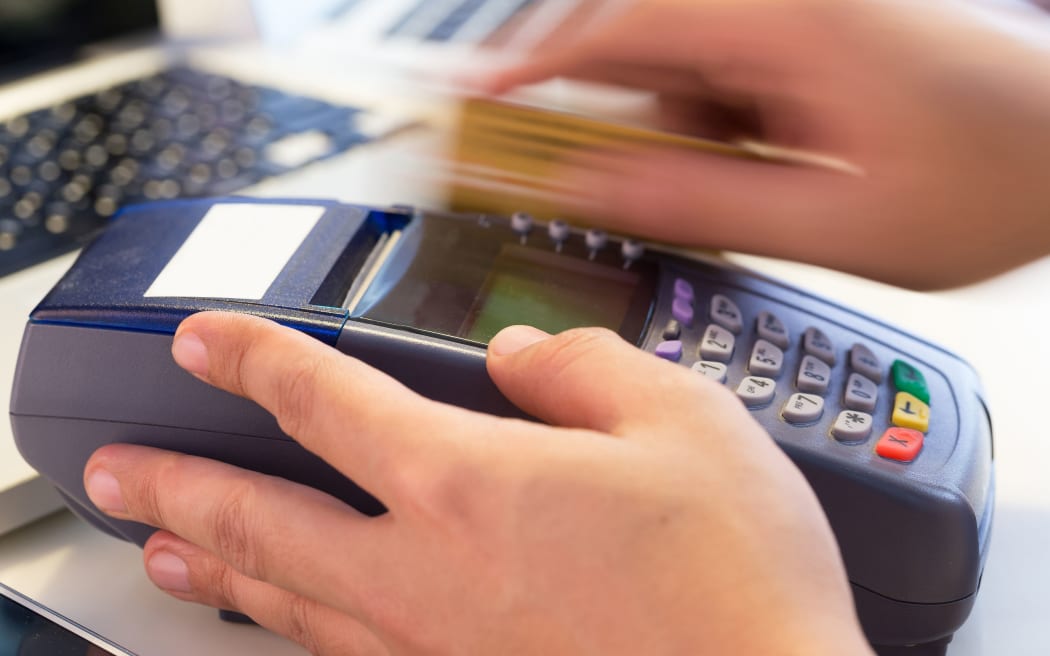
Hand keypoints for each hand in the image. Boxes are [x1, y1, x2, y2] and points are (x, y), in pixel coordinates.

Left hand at [84, 312, 871, 654]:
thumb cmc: (735, 580)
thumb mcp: (684, 420)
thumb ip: (585, 366)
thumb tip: (524, 356)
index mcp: (470, 483)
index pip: (325, 398)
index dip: (255, 355)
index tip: (205, 339)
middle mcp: (428, 572)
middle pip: (263, 518)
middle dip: (179, 480)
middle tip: (118, 467)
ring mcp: (435, 646)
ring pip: (286, 601)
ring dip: (214, 565)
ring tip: (165, 548)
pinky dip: (291, 634)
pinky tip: (284, 628)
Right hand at [488, 0, 1049, 288]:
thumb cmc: (999, 175)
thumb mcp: (835, 220)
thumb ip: (700, 204)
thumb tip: (594, 194)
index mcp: (781, 19)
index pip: (611, 29)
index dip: (524, 72)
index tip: (466, 105)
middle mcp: (779, 3)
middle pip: (637, 49)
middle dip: (624, 127)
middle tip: (630, 188)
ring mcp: (795, 18)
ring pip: (680, 74)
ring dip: (687, 140)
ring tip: (764, 188)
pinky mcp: (807, 40)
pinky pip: (725, 82)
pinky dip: (724, 132)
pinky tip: (778, 168)